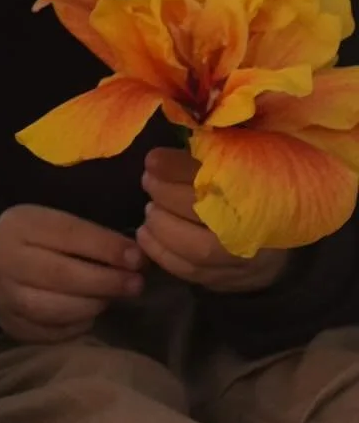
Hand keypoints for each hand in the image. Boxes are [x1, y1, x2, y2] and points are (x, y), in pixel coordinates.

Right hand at [0, 204, 145, 342]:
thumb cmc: (42, 243)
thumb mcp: (60, 227)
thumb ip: (94, 238)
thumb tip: (136, 259)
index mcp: (19, 225)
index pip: (68, 234)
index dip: (106, 247)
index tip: (137, 258)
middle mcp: (3, 260)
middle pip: (60, 274)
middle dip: (105, 281)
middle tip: (135, 284)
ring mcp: (3, 296)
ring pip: (53, 308)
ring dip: (92, 305)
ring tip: (111, 299)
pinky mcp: (11, 325)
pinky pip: (50, 332)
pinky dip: (76, 325)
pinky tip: (88, 314)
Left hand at [138, 148, 289, 292]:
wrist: (276, 253)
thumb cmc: (253, 200)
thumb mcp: (246, 170)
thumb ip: (218, 155)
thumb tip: (177, 144)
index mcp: (263, 189)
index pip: (217, 175)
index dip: (178, 167)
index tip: (153, 159)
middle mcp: (254, 225)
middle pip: (202, 209)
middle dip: (164, 193)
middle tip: (148, 181)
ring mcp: (240, 257)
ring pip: (194, 246)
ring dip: (160, 225)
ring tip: (149, 209)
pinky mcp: (222, 279)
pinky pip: (186, 269)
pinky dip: (159, 251)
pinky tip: (146, 233)